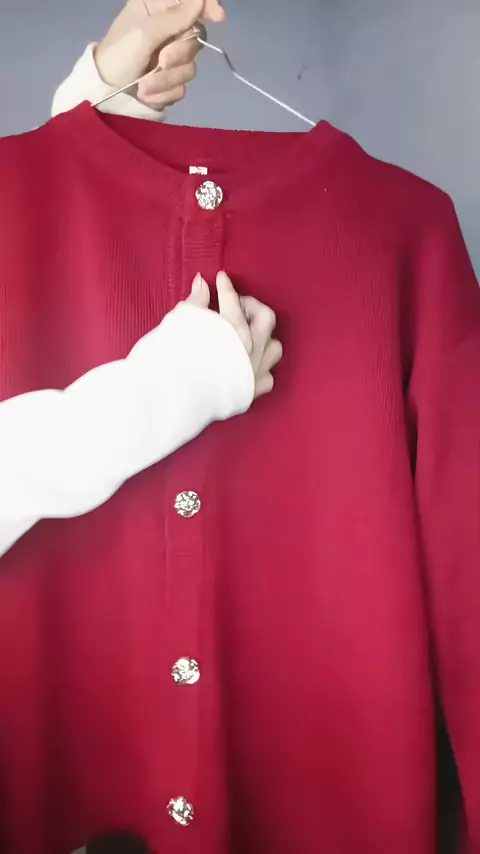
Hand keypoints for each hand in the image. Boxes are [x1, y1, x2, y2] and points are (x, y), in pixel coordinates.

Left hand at [95, 0, 223, 109]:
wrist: (104, 93)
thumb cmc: (118, 55)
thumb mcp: (144, 33)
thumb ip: (175, 18)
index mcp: (158, 8)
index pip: (192, 2)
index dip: (208, 6)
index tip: (218, 16)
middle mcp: (168, 30)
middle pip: (196, 38)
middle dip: (178, 55)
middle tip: (160, 62)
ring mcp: (171, 57)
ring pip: (190, 67)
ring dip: (166, 80)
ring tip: (143, 86)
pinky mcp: (171, 81)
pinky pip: (182, 87)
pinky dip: (164, 93)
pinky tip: (146, 94)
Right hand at [187, 272, 282, 397]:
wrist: (176, 398)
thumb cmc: (175, 357)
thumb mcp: (182, 322)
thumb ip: (196, 301)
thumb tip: (202, 282)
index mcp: (232, 329)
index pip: (231, 299)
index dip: (226, 286)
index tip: (222, 277)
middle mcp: (251, 348)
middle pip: (265, 317)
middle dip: (252, 306)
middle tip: (236, 306)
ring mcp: (255, 371)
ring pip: (274, 347)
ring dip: (263, 337)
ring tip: (247, 335)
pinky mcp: (253, 392)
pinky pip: (268, 377)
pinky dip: (261, 368)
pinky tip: (249, 366)